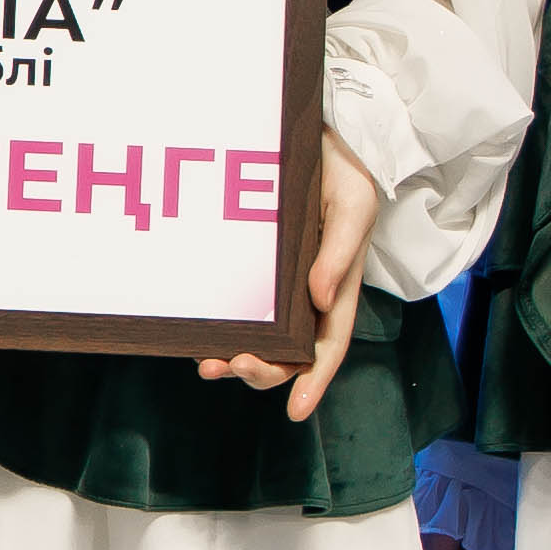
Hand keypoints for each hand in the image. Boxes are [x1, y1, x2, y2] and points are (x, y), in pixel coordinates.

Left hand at [202, 137, 390, 418]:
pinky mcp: (255, 272)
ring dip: (238, 361)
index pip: (329, 347)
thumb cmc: (343, 172)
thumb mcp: (351, 207)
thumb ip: (339, 255)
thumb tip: (320, 302)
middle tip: (233, 364)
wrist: (323, 136)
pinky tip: (199, 340)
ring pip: (262, 342)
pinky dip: (222, 333)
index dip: (315, 382)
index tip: (296, 413)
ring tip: (209, 364)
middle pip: (291, 355)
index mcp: (339, 288)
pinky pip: (240, 313)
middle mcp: (309, 296)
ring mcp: (281, 287)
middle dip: (264, 372)